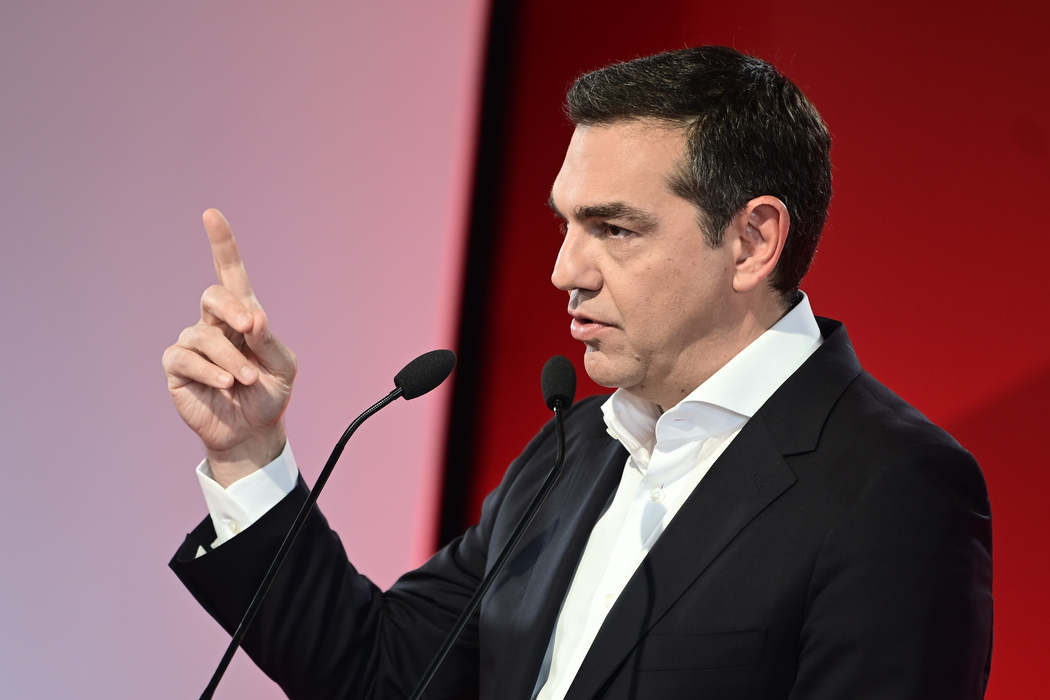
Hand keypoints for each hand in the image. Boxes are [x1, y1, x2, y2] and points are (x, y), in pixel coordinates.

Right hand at [162, 209, 297, 485]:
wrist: (253, 431)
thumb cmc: (269, 393)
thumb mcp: (282, 365)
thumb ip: (268, 339)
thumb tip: (252, 317)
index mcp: (243, 315)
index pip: (230, 273)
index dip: (221, 244)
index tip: (211, 215)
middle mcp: (214, 324)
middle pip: (214, 296)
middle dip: (232, 310)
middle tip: (251, 329)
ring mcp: (193, 344)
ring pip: (204, 335)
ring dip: (230, 356)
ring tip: (245, 379)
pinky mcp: (178, 367)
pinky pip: (186, 358)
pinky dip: (209, 369)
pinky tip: (224, 383)